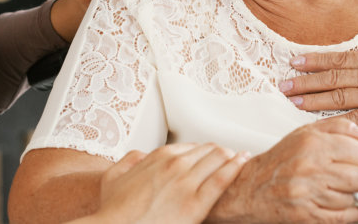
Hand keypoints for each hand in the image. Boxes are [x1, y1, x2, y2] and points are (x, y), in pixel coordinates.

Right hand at [91, 144, 247, 223]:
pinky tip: (244, 162)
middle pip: (208, 150)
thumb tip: (142, 156)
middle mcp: (174, 165)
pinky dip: (236, 168)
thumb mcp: (113, 177)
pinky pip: (222, 180)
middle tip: (232, 155)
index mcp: (158, 157)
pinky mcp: (195, 204)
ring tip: (242, 157)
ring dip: (232, 156)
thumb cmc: (113, 211)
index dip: (204, 151)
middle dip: (221, 152)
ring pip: (218, 159)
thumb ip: (130, 160)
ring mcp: (186, 183)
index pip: (191, 147)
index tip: (212, 154)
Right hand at [206, 118, 357, 223]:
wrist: (250, 189)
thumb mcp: (305, 134)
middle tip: (350, 176)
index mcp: (312, 144)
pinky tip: (347, 207)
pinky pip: (344, 218)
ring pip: (353, 198)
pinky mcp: (307, 216)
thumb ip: (338, 128)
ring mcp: (309, 194)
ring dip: (351, 196)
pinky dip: (351, 214)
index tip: (354, 159)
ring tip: (339, 190)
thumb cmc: (280, 160)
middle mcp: (310, 168)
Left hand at [282, 19, 357, 125]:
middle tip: (282, 85)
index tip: (294, 62)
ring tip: (292, 101)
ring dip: (313, 100)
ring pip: (337, 98)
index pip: (338, 58)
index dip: (314, 61)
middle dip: (304, 81)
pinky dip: (337, 122)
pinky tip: (320, 125)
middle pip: (331, 79)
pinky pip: (356, 119)